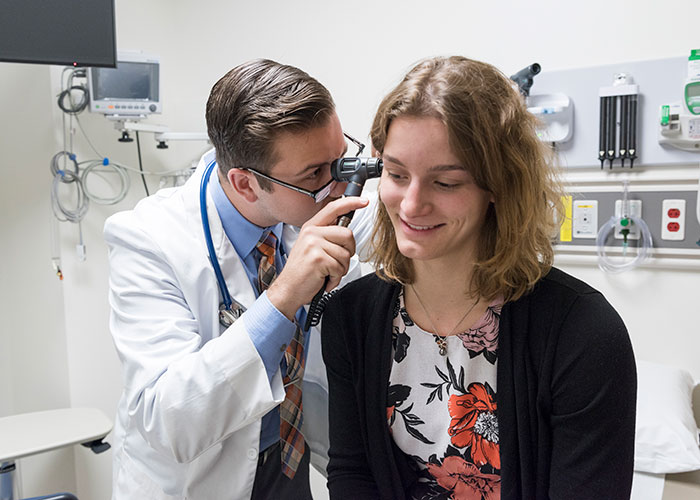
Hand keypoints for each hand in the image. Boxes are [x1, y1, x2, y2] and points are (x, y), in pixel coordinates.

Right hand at [266, 196, 368, 319]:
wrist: (289, 289)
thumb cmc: (302, 271)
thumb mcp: (311, 247)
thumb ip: (326, 236)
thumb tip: (346, 232)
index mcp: (311, 227)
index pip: (333, 208)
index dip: (351, 203)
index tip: (364, 202)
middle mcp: (311, 233)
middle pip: (347, 234)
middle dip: (348, 252)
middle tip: (337, 262)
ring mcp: (313, 245)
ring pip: (346, 254)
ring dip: (341, 269)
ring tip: (327, 272)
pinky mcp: (318, 259)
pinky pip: (340, 268)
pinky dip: (336, 278)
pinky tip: (324, 278)